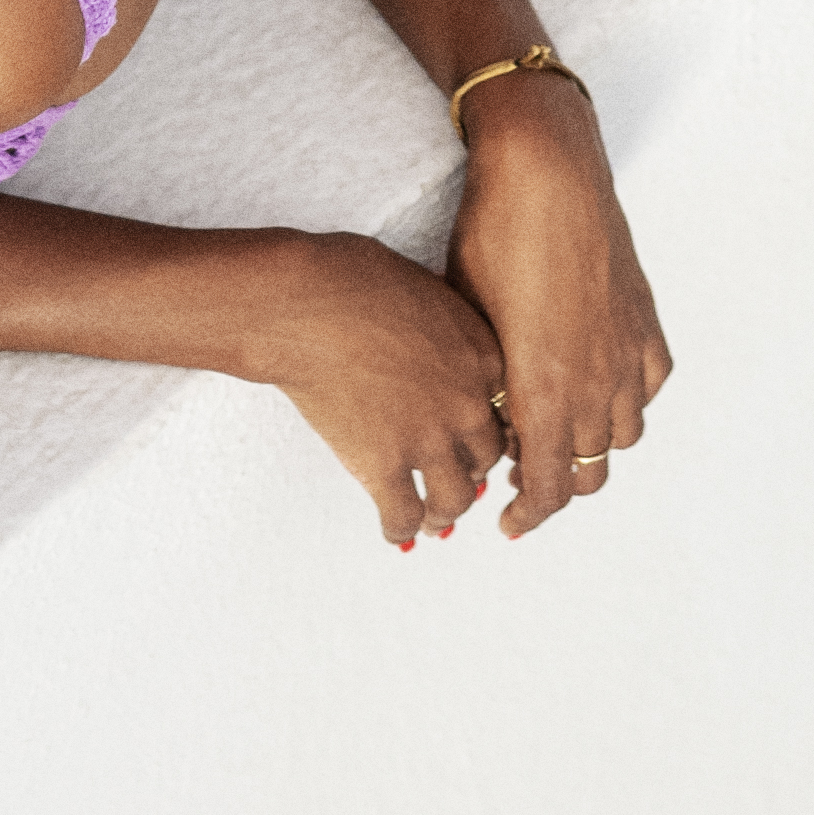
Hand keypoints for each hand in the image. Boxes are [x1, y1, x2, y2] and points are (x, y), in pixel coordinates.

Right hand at [253, 236, 518, 555]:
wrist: (307, 303)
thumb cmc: (355, 280)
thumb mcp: (427, 292)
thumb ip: (445, 331)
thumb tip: (432, 346)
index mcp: (484, 357)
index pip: (506, 409)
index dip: (489, 428)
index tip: (476, 439)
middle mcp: (467, 404)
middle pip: (486, 457)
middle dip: (470, 472)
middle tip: (454, 481)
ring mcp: (428, 439)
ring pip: (456, 499)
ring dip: (445, 513)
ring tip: (433, 520)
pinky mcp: (383, 466)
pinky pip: (404, 517)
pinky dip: (401, 530)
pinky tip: (394, 533)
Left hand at [451, 81, 670, 537]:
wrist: (546, 172)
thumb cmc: (492, 239)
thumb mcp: (471, 324)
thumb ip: (490, 388)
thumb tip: (493, 423)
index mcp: (544, 394)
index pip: (544, 487)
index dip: (526, 515)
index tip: (507, 523)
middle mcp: (596, 383)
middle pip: (586, 472)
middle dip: (554, 486)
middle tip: (522, 479)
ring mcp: (627, 351)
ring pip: (623, 435)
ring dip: (592, 448)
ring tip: (560, 435)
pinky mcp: (644, 320)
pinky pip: (650, 384)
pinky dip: (629, 400)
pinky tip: (603, 387)